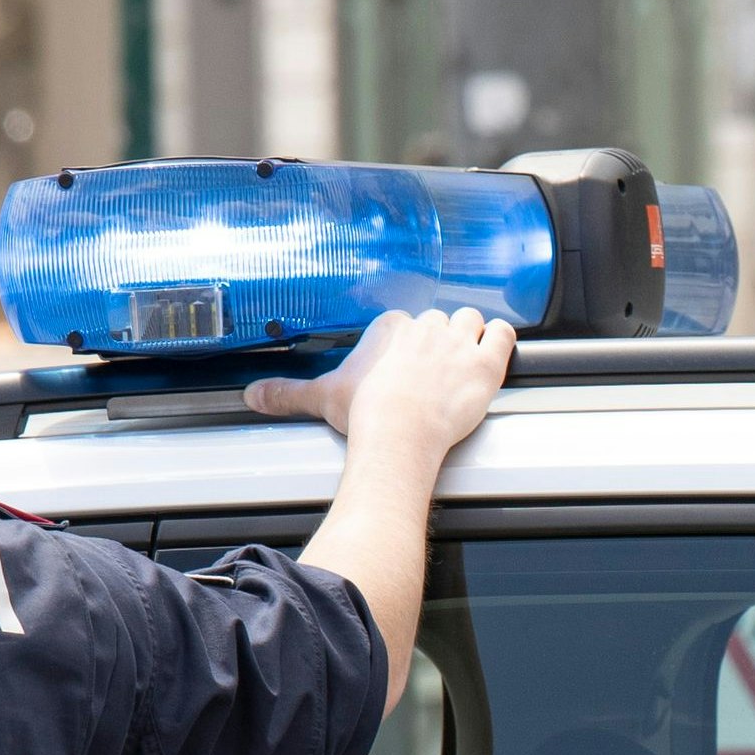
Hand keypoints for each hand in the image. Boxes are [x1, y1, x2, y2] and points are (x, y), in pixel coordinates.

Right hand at [243, 308, 513, 463]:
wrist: (399, 433)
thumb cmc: (365, 415)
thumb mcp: (322, 397)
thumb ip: (287, 392)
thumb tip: (251, 395)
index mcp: (390, 328)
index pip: (402, 322)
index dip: (407, 343)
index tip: (403, 363)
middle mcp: (425, 327)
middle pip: (438, 320)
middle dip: (439, 341)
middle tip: (434, 370)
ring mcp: (459, 342)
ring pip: (471, 321)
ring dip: (472, 335)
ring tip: (466, 359)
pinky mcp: (486, 362)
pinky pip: (503, 334)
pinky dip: (502, 340)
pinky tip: (496, 351)